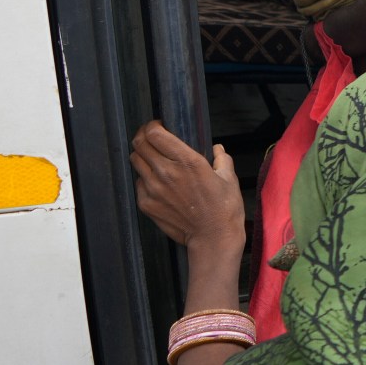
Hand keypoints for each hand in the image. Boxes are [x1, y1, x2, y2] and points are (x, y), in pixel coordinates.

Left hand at [130, 122, 243, 252]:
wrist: (213, 238)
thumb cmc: (224, 209)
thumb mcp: (229, 179)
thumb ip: (222, 159)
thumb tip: (218, 149)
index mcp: (188, 162)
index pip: (155, 134)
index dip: (152, 126)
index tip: (158, 126)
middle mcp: (166, 172)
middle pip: (140, 144)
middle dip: (143, 137)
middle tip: (151, 138)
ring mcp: (153, 189)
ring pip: (135, 161)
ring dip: (142, 156)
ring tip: (153, 159)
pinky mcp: (146, 203)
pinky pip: (139, 183)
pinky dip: (145, 178)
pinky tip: (158, 182)